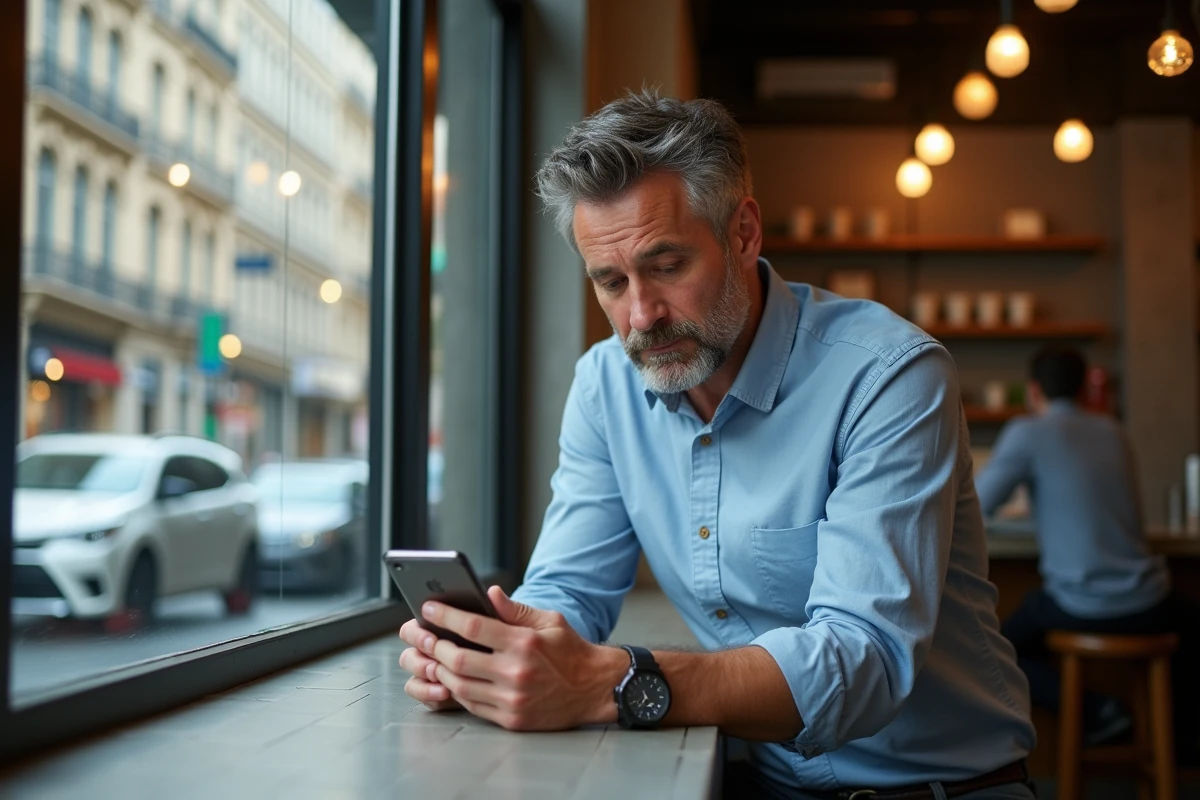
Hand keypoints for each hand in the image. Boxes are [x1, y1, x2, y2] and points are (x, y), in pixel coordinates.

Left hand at [405, 586, 626, 730]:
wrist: (594, 689)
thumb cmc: (571, 651)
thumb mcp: (549, 620)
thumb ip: (515, 609)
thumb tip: (489, 593)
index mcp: (524, 643)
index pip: (474, 627)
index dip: (446, 616)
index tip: (429, 608)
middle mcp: (516, 672)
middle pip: (459, 660)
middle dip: (437, 647)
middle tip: (426, 637)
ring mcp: (512, 699)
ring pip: (460, 686)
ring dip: (442, 672)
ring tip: (437, 659)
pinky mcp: (512, 719)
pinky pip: (473, 706)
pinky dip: (458, 692)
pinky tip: (454, 680)